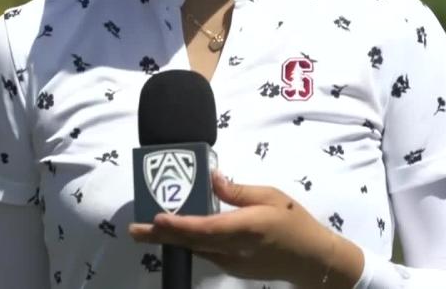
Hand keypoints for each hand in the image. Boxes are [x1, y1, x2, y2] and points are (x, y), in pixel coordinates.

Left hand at [128, 170, 362, 286]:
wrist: (310, 259)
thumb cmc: (294, 222)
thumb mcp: (271, 197)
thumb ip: (239, 191)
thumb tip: (211, 178)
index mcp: (246, 227)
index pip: (207, 228)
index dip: (180, 225)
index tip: (158, 218)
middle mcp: (234, 248)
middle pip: (192, 242)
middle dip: (161, 236)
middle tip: (134, 230)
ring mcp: (231, 262)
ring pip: (195, 249)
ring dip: (170, 240)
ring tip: (145, 232)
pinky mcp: (232, 267)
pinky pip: (205, 253)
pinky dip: (187, 243)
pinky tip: (174, 235)